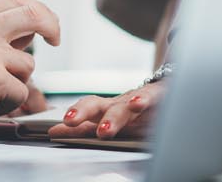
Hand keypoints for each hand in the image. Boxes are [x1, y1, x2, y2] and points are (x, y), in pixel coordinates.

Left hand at [48, 81, 164, 139]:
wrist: (168, 90)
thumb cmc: (136, 110)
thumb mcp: (110, 120)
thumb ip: (85, 128)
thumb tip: (53, 132)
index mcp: (106, 109)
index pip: (83, 111)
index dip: (70, 119)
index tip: (54, 131)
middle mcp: (118, 103)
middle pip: (97, 105)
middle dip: (82, 112)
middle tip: (70, 121)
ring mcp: (136, 100)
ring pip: (122, 107)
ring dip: (112, 118)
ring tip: (104, 130)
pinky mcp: (158, 95)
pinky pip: (150, 96)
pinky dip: (143, 99)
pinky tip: (137, 104)